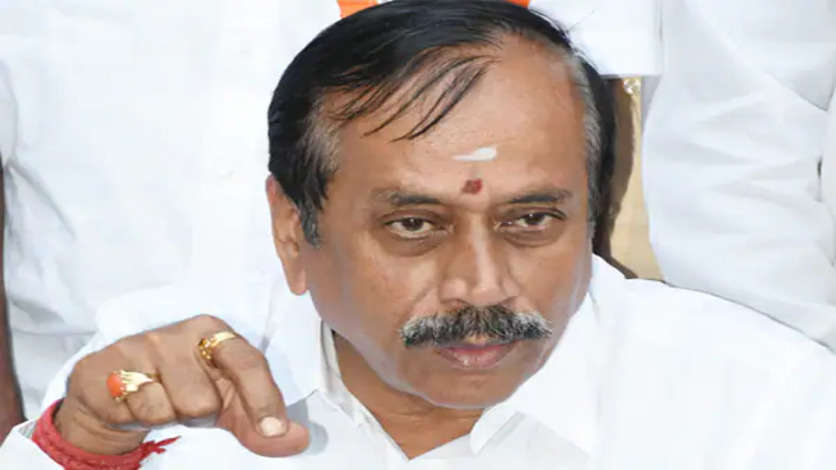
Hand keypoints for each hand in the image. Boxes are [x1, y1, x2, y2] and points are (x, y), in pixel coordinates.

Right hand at [54, 314, 308, 456]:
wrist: (112, 395)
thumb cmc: (181, 391)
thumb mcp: (226, 405)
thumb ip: (260, 423)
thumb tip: (298, 439)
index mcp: (215, 332)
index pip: (248, 362)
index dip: (263, 399)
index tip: (274, 430)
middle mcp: (179, 333)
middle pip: (205, 400)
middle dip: (201, 415)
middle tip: (189, 403)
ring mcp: (141, 347)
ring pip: (173, 408)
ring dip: (170, 417)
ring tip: (161, 402)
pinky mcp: (106, 367)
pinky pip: (139, 410)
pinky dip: (141, 418)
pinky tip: (135, 404)